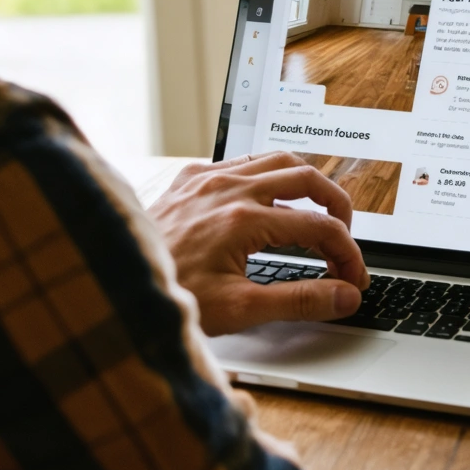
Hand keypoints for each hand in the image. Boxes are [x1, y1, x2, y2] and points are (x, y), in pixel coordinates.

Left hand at [149, 152, 369, 335]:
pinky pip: (240, 161)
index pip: (319, 227)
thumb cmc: (170, 296)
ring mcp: (207, 177)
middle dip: (336, 206)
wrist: (116, 283)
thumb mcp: (240, 310)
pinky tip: (266, 201)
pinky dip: (266, 176)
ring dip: (305, 183)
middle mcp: (227, 188)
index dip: (347, 254)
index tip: (353, 278)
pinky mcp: (189, 178)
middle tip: (345, 236)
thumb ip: (300, 301)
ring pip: (275, 159)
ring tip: (317, 212)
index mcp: (243, 219)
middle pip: (306, 177)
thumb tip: (343, 296)